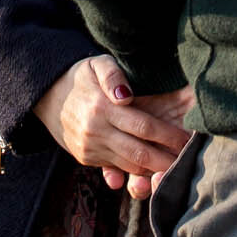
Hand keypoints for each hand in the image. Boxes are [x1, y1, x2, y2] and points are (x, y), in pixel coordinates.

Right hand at [32, 56, 189, 190]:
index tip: (188, 140)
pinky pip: (115, 168)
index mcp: (102, 108)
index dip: (168, 135)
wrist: (47, 96)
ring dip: (153, 171)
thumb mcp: (96, 63)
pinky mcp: (86, 158)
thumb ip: (113, 74)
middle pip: (139, 153)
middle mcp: (96, 132)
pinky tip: (153, 170)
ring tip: (176, 169)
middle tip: (188, 162)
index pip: (143, 126)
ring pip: (129, 166)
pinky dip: (135, 172)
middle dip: (166, 161)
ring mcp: (90, 148)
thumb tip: (124, 95)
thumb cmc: (80, 76)